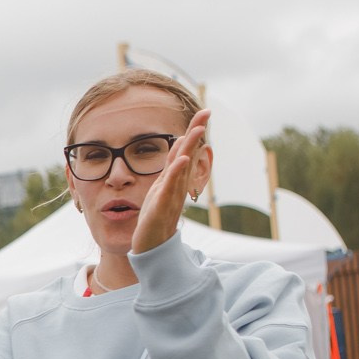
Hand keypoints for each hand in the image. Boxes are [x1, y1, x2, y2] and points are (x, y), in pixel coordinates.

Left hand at [130, 109, 210, 255]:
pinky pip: (169, 188)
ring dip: (188, 148)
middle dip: (196, 133)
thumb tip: (180, 146)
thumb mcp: (162, 188)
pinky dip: (176, 174)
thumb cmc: (156, 217)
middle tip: (206, 112)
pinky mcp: (161, 208)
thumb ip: (172, 168)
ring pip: (180, 169)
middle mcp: (176, 186)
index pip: (185, 150)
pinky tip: (182, 161)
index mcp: (175, 180)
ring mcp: (170, 196)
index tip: (204, 111)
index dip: (194, 131)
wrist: (152, 247)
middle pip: (188, 154)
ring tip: (196, 130)